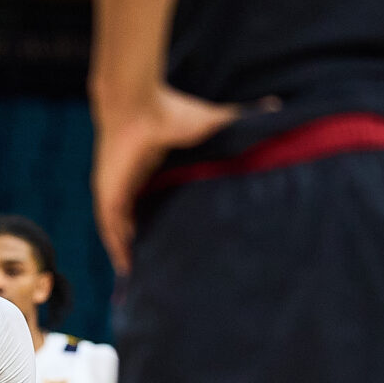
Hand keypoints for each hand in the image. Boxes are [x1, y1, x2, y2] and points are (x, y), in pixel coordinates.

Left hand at [93, 86, 240, 274]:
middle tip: (167, 265)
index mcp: (155, 167)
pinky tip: (128, 268)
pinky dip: (118, 248)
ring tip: (147, 276)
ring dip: (133, 249)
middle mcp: (135, 181)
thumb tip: (275, 105)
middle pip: (141, 218)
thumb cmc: (173, 110)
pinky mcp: (107, 195)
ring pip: (124, 229)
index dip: (169, 218)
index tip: (185, 239)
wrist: (140, 105)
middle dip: (150, 239)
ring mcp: (119, 189)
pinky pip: (110, 230)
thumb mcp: (214, 121)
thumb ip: (241, 118)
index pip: (160, 200)